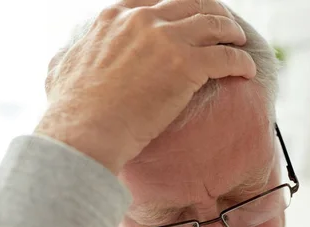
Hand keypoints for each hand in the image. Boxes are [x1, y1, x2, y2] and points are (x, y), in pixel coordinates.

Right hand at [37, 0, 255, 173]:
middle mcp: (143, 20)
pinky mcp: (187, 65)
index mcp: (115, 17)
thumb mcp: (62, 67)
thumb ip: (75, 53)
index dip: (179, 9)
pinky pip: (227, 57)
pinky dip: (241, 61)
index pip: (157, 1)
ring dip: (231, 32)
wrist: (85, 131)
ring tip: (240, 42)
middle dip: (211, 13)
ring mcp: (167, 40)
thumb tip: (69, 55)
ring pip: (214, 24)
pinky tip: (247, 70)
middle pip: (191, 4)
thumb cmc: (71, 110)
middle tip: (223, 27)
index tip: (189, 19)